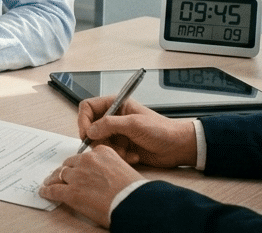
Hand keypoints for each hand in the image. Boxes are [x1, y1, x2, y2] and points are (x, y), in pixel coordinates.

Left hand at [38, 146, 143, 227]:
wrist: (134, 203)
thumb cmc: (133, 190)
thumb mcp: (123, 168)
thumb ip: (108, 166)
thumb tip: (100, 176)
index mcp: (101, 152)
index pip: (83, 156)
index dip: (78, 164)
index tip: (75, 167)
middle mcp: (87, 160)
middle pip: (69, 164)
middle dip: (65, 170)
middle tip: (60, 175)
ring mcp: (78, 176)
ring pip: (59, 175)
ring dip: (54, 179)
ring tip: (49, 183)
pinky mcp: (72, 192)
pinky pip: (54, 190)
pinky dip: (47, 191)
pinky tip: (44, 192)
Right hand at [76, 96, 195, 167]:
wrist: (178, 147)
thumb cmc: (161, 130)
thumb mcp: (134, 124)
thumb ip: (109, 125)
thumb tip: (89, 131)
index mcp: (115, 105)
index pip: (88, 108)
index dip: (83, 121)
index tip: (86, 135)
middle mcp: (114, 118)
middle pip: (91, 128)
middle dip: (99, 140)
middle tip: (109, 147)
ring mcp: (117, 133)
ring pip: (99, 143)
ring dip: (111, 151)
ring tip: (126, 152)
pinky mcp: (122, 147)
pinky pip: (110, 153)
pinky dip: (120, 157)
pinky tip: (134, 156)